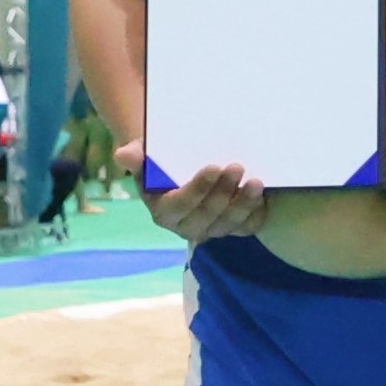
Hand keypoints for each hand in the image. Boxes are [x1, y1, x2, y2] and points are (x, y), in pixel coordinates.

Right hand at [135, 151, 264, 244]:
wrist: (181, 169)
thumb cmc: (161, 162)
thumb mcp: (145, 155)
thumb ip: (136, 156)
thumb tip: (124, 155)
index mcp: (163, 213)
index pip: (181, 204)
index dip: (198, 188)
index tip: (214, 166)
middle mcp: (187, 227)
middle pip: (208, 215)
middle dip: (224, 192)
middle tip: (237, 166)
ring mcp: (211, 230)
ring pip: (229, 223)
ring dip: (244, 203)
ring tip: (256, 181)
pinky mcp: (232, 228)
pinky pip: (246, 227)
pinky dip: (255, 213)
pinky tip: (261, 197)